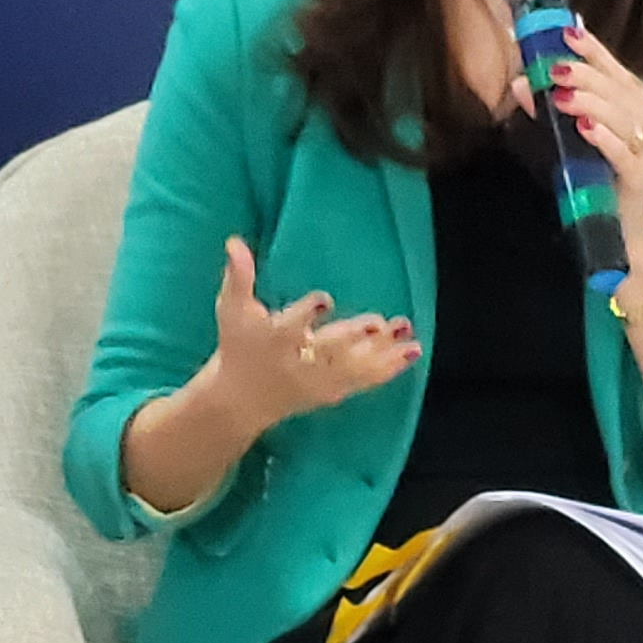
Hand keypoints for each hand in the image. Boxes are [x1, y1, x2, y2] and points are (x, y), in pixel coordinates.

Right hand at [207, 234, 416, 438]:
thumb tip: (234, 242)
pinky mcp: (333, 391)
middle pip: (327, 351)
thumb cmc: (239, 346)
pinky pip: (364, 381)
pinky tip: (412, 352)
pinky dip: (388, 368)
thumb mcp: (231, 310)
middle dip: (351, 338)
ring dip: (383, 353)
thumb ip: (238, 276)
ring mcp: (319, 380)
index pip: (290, 326)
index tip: (324, 299)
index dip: (306, 313)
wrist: (242, 401)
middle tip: (376, 323)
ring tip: (411, 338)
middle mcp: (299, 363)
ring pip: (354, 367)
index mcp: (274, 340)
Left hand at [550, 24, 642, 235]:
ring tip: (561, 97)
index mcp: (638, 103)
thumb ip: (549, 109)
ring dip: (591, 103)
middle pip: (620, 90)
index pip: (616, 70)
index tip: (567, 34)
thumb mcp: (568, 136)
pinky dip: (605, 139)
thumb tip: (520, 83)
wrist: (615, 229)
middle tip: (554, 70)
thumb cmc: (593, 176)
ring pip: (624, 117)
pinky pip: (625, 153)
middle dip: (585, 76)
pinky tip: (585, 129)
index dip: (592, 51)